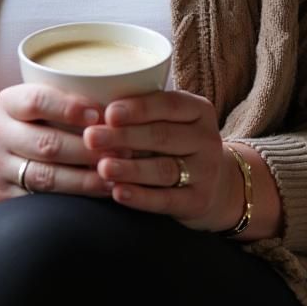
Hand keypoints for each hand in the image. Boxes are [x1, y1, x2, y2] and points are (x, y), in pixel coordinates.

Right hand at [0, 84, 114, 205]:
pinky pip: (42, 201)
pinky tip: (96, 193)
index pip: (37, 101)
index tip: (100, 115)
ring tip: (115, 175)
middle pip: (48, 143)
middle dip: (89, 149)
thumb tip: (114, 107)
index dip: (71, 108)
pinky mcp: (2, 197)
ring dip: (86, 178)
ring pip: (47, 176)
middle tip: (122, 150)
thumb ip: (62, 100)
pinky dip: (73, 199)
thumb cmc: (22, 126)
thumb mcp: (30, 104)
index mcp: (6, 103)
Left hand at [83, 91, 241, 230]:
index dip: (137, 108)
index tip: (108, 113)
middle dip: (124, 137)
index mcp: (198, 109)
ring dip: (130, 168)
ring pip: (164, 168)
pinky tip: (118, 192)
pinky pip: (166, 199)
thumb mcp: (169, 120)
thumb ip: (140, 113)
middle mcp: (207, 138)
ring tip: (102, 167)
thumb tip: (93, 111)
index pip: (168, 104)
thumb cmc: (175, 143)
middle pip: (162, 136)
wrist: (215, 185)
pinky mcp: (199, 201)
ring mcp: (206, 171)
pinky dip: (140, 197)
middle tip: (91, 138)